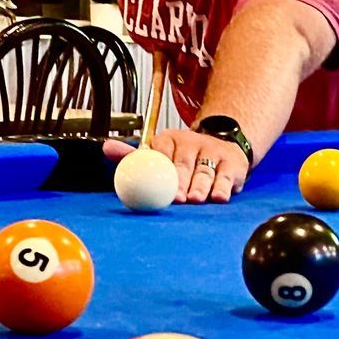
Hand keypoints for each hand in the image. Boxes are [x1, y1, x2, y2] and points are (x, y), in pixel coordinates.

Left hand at [103, 129, 249, 203]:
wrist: (224, 144)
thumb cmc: (184, 156)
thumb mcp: (159, 152)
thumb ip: (133, 155)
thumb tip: (106, 148)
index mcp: (171, 139)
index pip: (162, 150)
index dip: (159, 164)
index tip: (156, 179)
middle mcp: (193, 142)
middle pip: (184, 163)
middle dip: (180, 181)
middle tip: (176, 197)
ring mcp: (213, 152)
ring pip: (205, 172)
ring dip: (200, 186)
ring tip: (195, 199)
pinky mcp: (232, 164)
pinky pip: (226, 178)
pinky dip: (222, 188)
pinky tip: (218, 197)